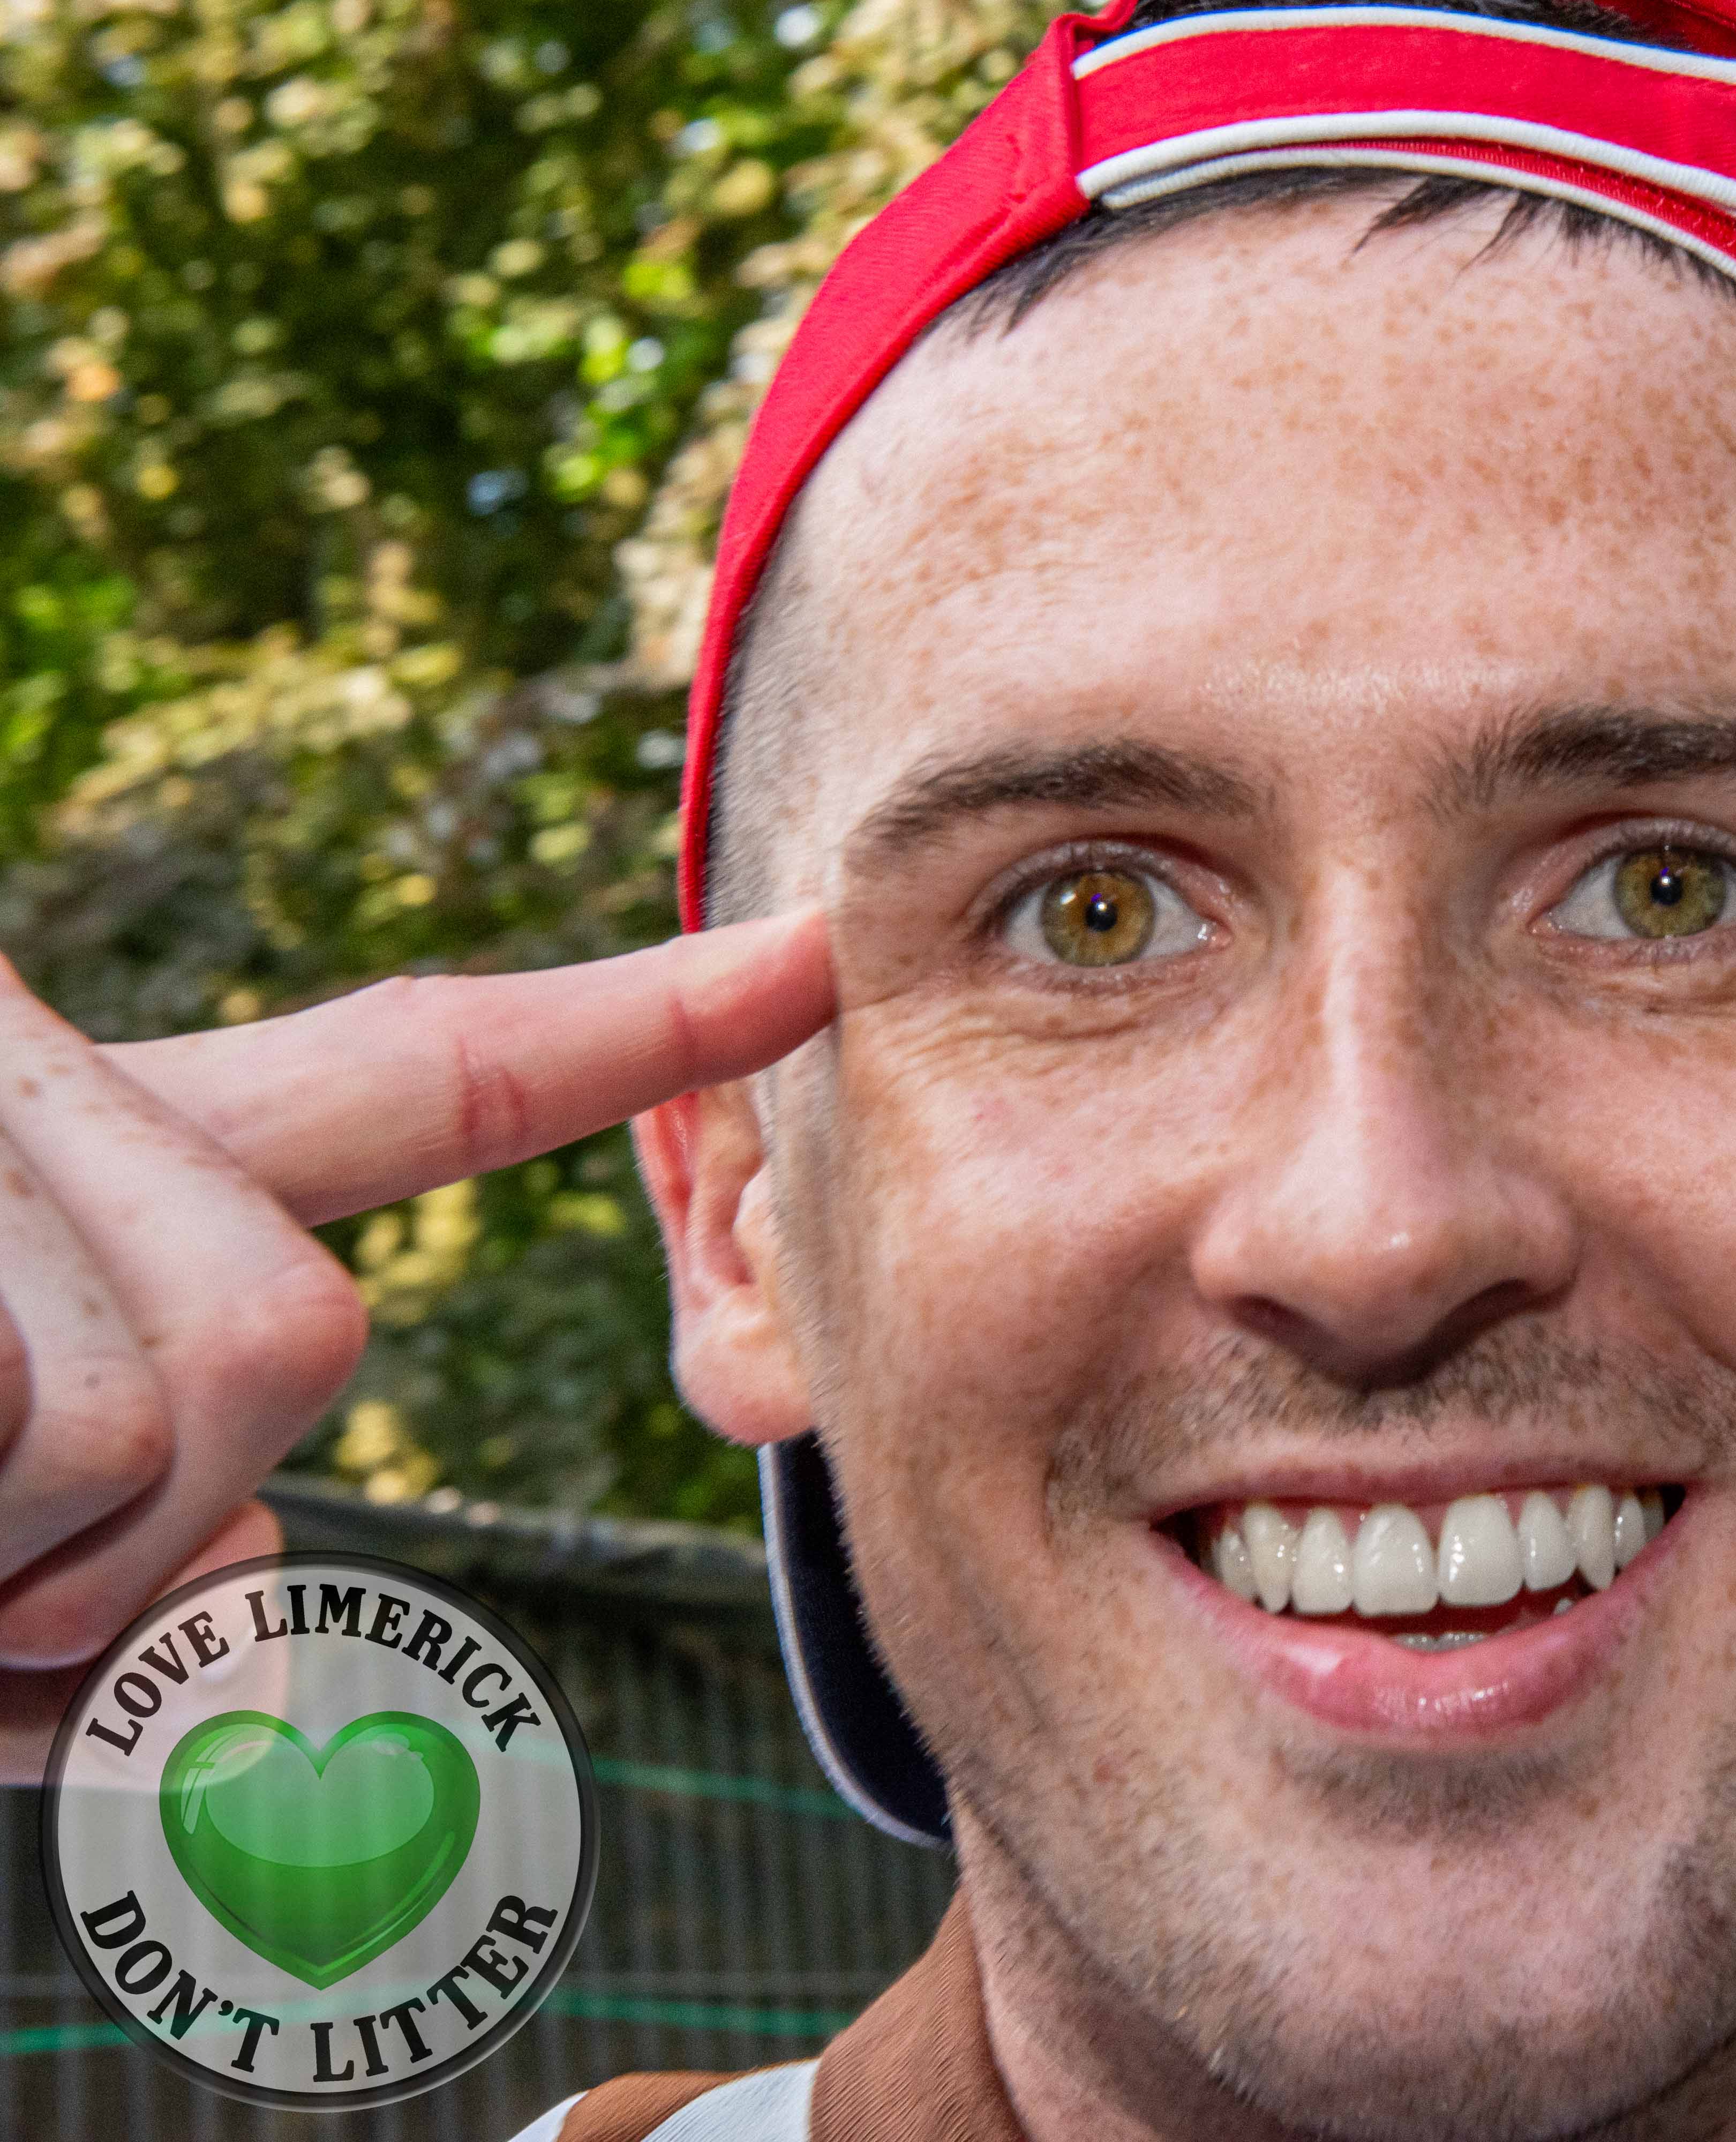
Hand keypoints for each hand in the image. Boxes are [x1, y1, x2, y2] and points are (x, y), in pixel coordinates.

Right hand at [0, 911, 833, 1778]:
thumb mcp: (3, 1588)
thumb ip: (158, 1612)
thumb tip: (269, 1602)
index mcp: (108, 1156)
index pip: (435, 1073)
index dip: (644, 1027)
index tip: (821, 956)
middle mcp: (52, 1088)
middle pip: (300, 1334)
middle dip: (154, 1516)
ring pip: (172, 1408)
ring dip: (25, 1556)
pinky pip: (50, 1434)